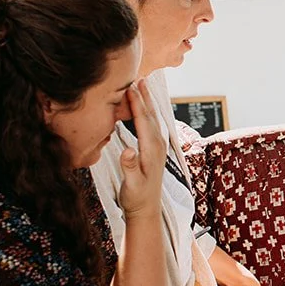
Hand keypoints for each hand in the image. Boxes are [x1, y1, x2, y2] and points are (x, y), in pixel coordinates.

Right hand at [118, 82, 166, 219]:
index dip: (137, 104)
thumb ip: (129, 167)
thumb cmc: (136, 197)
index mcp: (151, 150)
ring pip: (151, 118)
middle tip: (138, 76)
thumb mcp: (131, 184)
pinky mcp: (154, 149)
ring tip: (141, 85)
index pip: (143, 121)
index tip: (130, 87)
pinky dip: (146, 112)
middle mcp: (157, 145)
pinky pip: (150, 124)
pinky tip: (142, 107)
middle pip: (150, 115)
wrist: (146, 209)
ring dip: (147, 101)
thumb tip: (127, 150)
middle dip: (144, 96)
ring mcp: (157, 146)